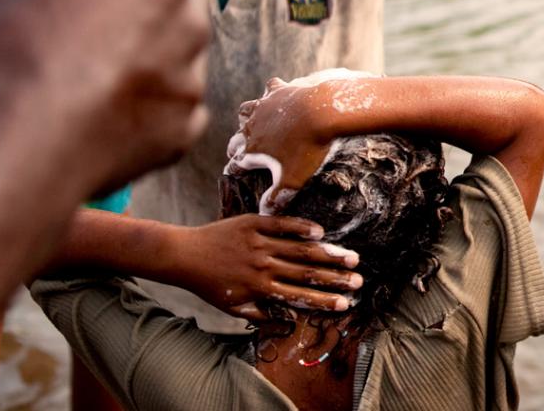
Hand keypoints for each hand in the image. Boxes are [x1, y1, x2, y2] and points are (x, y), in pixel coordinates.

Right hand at [0, 0, 210, 193]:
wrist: (23, 158)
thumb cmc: (14, 64)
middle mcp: (190, 23)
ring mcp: (192, 80)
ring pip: (180, 43)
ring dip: (146, 41)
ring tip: (87, 58)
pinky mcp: (184, 129)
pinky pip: (172, 99)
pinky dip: (145, 98)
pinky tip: (98, 107)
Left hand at [170, 215, 362, 317]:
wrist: (184, 255)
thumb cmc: (209, 284)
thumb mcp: (232, 306)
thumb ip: (260, 314)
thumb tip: (288, 320)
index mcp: (260, 288)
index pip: (299, 296)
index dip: (324, 301)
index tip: (346, 303)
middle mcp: (263, 266)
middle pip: (307, 272)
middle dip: (335, 278)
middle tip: (358, 280)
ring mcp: (259, 243)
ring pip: (300, 249)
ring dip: (328, 254)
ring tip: (350, 257)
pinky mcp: (253, 224)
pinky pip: (282, 225)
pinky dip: (301, 227)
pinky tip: (320, 232)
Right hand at [229, 76, 348, 212]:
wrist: (322, 114)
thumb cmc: (308, 149)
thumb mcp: (292, 180)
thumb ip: (276, 198)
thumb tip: (264, 213)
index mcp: (252, 150)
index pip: (236, 163)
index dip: (235, 168)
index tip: (232, 171)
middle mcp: (251, 128)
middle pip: (236, 139)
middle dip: (235, 146)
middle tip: (235, 150)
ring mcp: (263, 108)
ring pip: (246, 112)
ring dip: (246, 118)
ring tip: (249, 121)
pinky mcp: (278, 91)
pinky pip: (269, 89)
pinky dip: (271, 93)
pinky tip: (276, 92)